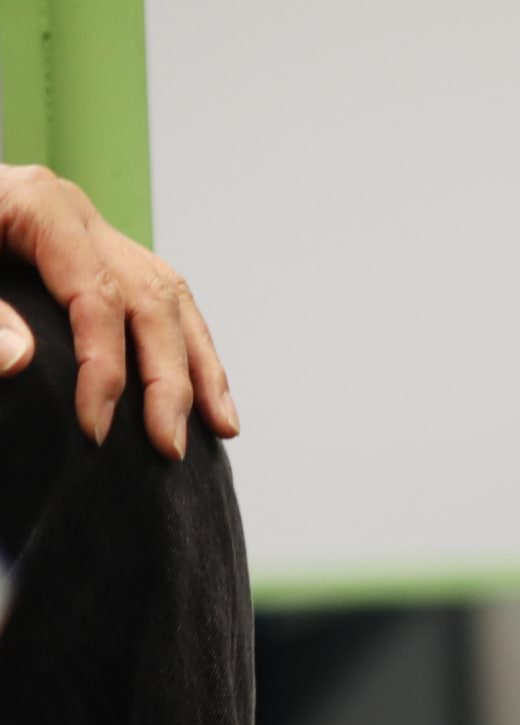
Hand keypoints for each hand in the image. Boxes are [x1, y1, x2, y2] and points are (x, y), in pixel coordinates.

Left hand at [0, 165, 236, 457]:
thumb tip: (22, 359)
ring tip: (219, 429)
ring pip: (170, 298)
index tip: (95, 431)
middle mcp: (76, 215)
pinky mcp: (94, 255)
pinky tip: (204, 394)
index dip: (104, 369)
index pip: (97, 295)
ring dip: (198, 367)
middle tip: (167, 447)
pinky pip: (160, 300)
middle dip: (168, 379)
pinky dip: (187, 348)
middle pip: (149, 298)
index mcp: (37, 204)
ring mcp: (91, 233)